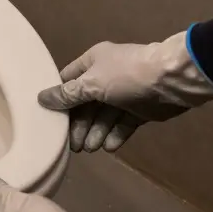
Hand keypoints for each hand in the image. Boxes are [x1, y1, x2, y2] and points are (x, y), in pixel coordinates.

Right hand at [38, 30, 212, 151]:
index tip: (49, 120)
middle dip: (79, 124)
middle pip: (85, 103)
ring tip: (91, 148)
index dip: (59, 100)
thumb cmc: (126, 76)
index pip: (68, 81)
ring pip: (104, 116)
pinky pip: (122, 123)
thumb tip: (41, 98)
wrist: (171, 80)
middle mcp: (106, 76)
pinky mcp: (139, 109)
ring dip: (96, 132)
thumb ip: (67, 94)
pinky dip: (115, 134)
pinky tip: (109, 146)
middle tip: (73, 146)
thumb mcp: (91, 83)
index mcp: (93, 62)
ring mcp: (124, 94)